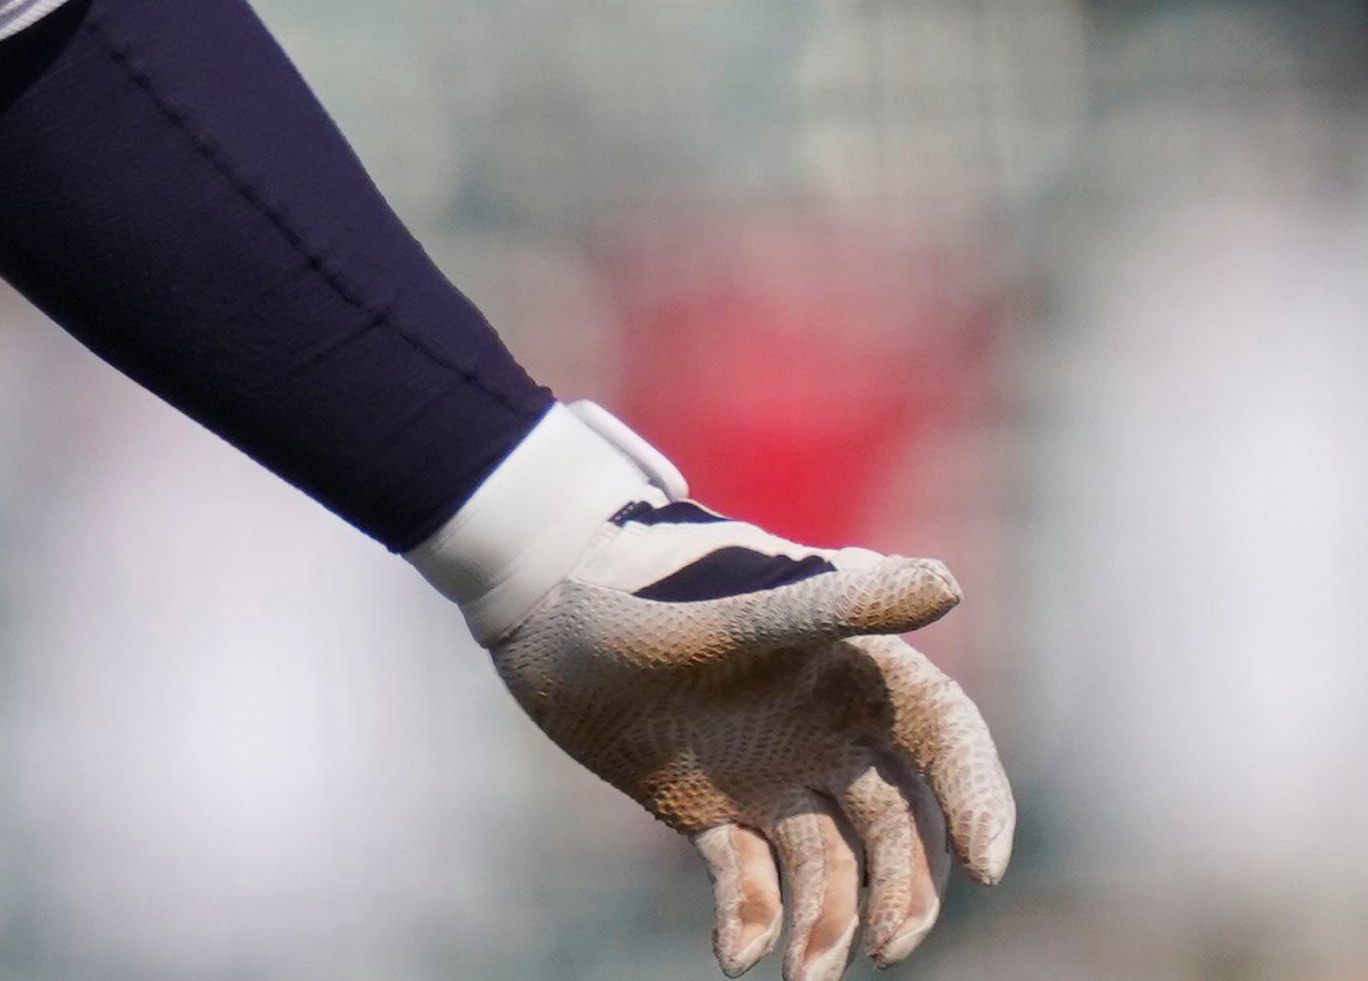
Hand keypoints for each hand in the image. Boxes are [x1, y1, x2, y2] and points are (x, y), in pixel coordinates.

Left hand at [454, 418, 1012, 980]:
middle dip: (905, 892)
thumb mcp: (741, 609)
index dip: (977, 802)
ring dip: (827, 925)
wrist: (535, 604)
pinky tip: (733, 956)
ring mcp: (768, 776)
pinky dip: (749, 920)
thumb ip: (837, 604)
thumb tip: (946, 581)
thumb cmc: (643, 587)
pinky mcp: (706, 810)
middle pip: (898, 827)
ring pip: (829, 867)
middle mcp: (823, 733)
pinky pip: (747, 880)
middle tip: (885, 947)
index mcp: (850, 674)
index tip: (987, 868)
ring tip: (803, 977)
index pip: (945, 745)